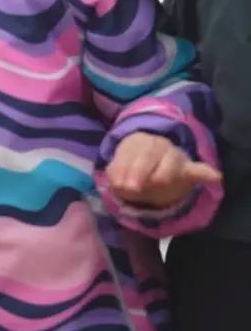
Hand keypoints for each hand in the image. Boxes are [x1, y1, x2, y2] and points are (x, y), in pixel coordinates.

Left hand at [106, 132, 221, 207]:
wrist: (149, 169)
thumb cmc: (130, 169)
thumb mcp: (118, 172)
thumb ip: (116, 176)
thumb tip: (118, 183)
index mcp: (136, 142)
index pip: (129, 151)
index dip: (123, 168)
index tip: (118, 184)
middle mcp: (156, 145)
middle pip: (149, 153)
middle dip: (139, 171)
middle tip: (131, 188)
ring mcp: (173, 156)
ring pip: (171, 160)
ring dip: (163, 173)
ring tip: (158, 183)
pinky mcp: (187, 169)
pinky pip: (198, 169)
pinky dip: (206, 173)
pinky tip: (215, 177)